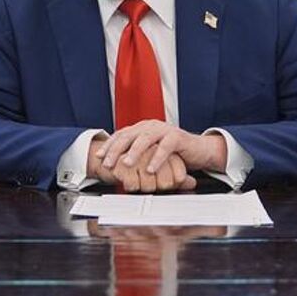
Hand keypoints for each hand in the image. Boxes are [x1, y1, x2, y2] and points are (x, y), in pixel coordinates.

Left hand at [97, 120, 226, 175]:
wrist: (198, 150)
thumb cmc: (172, 154)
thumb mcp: (150, 154)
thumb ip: (135, 156)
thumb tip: (115, 166)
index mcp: (142, 128)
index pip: (121, 135)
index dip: (109, 145)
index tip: (98, 157)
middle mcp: (151, 126)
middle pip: (129, 135)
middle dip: (116, 150)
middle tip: (107, 163)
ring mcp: (164, 130)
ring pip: (145, 139)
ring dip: (134, 152)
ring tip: (126, 163)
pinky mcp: (177, 137)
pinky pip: (165, 147)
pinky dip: (157, 158)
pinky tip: (151, 169)